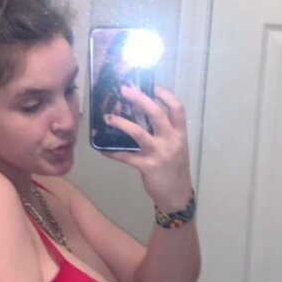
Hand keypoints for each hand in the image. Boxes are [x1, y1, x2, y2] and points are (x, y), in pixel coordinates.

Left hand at [101, 84, 192, 210]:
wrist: (177, 195)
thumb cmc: (174, 169)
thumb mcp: (176, 147)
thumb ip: (164, 133)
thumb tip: (142, 116)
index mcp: (180, 134)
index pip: (177, 109)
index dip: (166, 95)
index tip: (153, 86)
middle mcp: (171, 141)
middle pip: (157, 114)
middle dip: (140, 99)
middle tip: (124, 90)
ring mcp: (159, 154)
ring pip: (139, 133)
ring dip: (121, 123)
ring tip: (108, 117)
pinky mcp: (147, 167)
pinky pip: (126, 156)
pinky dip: (112, 152)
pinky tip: (102, 149)